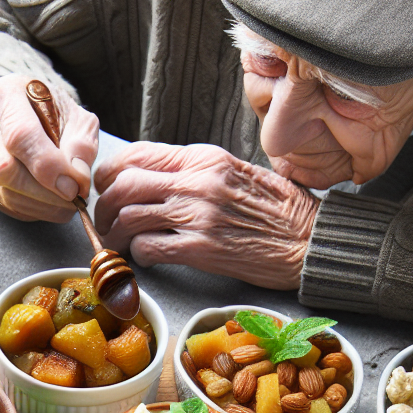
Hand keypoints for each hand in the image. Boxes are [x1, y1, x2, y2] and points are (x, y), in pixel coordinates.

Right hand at [0, 73, 98, 221]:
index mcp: (7, 95)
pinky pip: (0, 204)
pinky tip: (43, 200)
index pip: (20, 136)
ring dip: (41, 206)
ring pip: (4, 194)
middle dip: (45, 194)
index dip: (49, 168)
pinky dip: (28, 209)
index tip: (73, 188)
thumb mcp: (76, 118)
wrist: (18, 117)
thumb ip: (82, 145)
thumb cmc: (51, 116)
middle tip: (73, 200)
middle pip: (6, 170)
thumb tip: (76, 179)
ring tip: (64, 203)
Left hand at [93, 143, 320, 289]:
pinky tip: (146, 258)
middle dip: (102, 208)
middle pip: (122, 185)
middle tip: (104, 223)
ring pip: (127, 217)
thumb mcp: (233, 172)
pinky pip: (147, 248)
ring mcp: (197, 214)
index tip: (104, 189)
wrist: (310, 239)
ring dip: (114, 236)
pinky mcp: (199, 248)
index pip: (135, 154)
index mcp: (202, 158)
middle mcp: (196, 181)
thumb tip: (150, 179)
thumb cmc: (275, 209)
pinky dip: (138, 255)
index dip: (108, 174)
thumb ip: (192, 172)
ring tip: (119, 246)